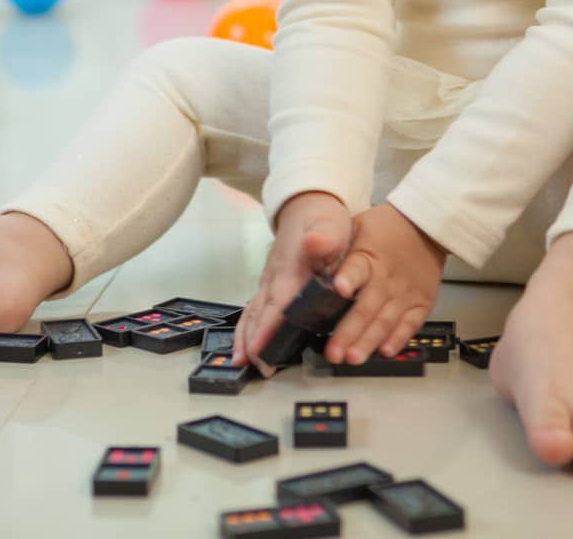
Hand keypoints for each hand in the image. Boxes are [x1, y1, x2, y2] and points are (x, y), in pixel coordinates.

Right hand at [233, 190, 350, 376]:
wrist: (307, 206)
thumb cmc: (322, 220)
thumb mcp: (330, 225)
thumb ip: (323, 237)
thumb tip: (315, 242)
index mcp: (290, 269)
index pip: (278, 303)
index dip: (268, 327)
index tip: (260, 348)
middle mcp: (274, 278)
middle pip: (260, 313)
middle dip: (255, 341)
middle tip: (255, 367)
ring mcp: (269, 282)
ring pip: (252, 313)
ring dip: (246, 338)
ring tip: (241, 363)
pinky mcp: (269, 285)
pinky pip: (254, 310)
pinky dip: (247, 329)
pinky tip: (245, 347)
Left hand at [323, 202, 446, 365]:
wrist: (424, 227)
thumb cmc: (385, 230)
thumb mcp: (355, 227)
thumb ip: (334, 246)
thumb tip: (307, 250)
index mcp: (369, 256)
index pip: (357, 268)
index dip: (348, 279)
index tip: (339, 289)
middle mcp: (387, 278)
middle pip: (367, 307)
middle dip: (349, 331)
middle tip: (334, 351)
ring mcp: (406, 293)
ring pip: (385, 322)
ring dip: (369, 341)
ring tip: (353, 357)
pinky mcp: (421, 303)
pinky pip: (410, 325)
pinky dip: (398, 339)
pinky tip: (385, 351)